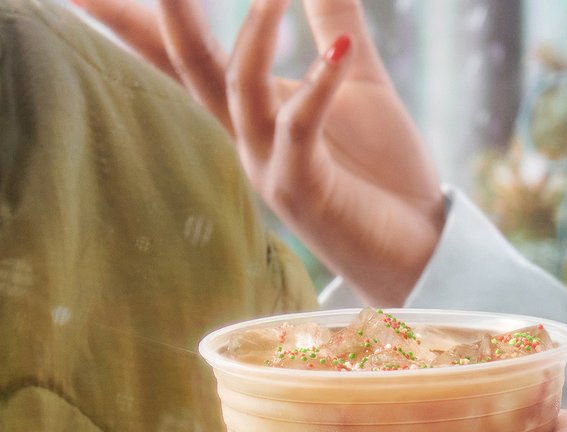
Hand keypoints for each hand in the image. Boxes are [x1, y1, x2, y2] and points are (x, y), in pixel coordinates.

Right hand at [74, 0, 443, 301]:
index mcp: (249, 107)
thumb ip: (333, 18)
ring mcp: (268, 166)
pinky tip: (338, 50)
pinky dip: (319, 84)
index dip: (127, 10)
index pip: (174, 46)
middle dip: (161, 7)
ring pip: (235, 88)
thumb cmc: (386, 176)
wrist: (422, 254)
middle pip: (183, 58)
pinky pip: (298, 129)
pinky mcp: (304, 191)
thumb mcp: (359, 79)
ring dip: (253, 31)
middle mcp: (245, 136)